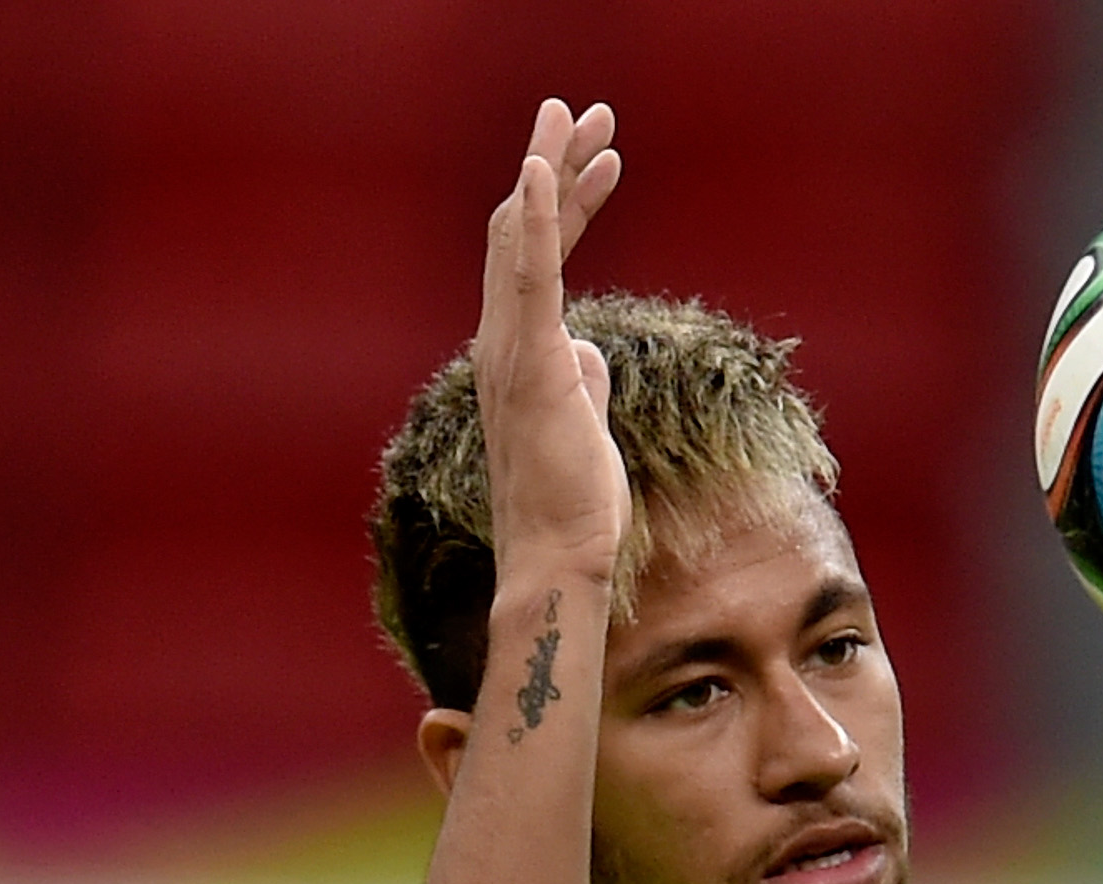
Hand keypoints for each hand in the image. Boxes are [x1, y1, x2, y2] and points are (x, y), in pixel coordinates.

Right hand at [476, 99, 628, 583]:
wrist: (561, 554)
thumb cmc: (576, 504)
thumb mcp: (586, 425)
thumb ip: (582, 380)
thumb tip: (589, 353)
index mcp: (517, 351)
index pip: (536, 258)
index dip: (565, 204)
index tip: (602, 162)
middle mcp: (501, 340)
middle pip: (518, 229)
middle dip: (554, 164)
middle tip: (583, 110)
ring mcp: (510, 349)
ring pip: (520, 237)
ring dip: (550, 170)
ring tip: (579, 116)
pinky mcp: (533, 363)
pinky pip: (528, 277)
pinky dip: (531, 219)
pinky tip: (541, 171)